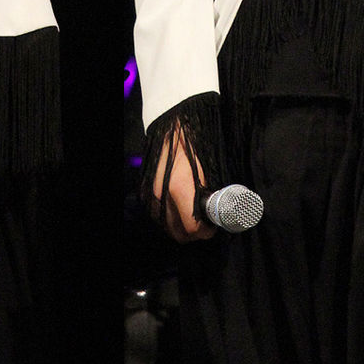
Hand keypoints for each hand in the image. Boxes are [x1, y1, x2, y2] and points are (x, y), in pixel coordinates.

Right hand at [152, 125, 216, 243]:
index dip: (205, 232)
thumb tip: (219, 214)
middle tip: (204, 227)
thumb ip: (211, 195)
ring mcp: (150, 194)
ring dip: (179, 227)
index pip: (191, 226)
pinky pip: (157, 215)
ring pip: (166, 226)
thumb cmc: (193, 145)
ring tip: (192, 219)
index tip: (212, 228)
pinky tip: (178, 212)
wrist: (170, 129)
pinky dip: (168, 218)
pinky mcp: (145, 191)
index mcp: (179, 187)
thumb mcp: (207, 169)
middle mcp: (161, 194)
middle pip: (177, 232)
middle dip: (193, 234)